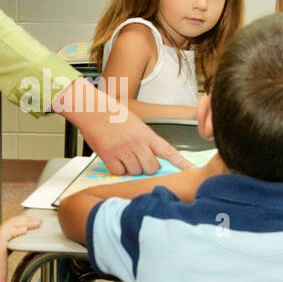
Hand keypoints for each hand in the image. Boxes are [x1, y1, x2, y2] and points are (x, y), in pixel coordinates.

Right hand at [0, 214, 41, 279]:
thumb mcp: (1, 265)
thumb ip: (7, 257)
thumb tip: (18, 256)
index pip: (7, 228)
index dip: (19, 224)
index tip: (30, 223)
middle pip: (9, 223)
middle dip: (24, 220)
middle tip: (37, 219)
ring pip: (9, 225)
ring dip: (24, 222)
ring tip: (36, 222)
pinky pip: (7, 233)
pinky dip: (17, 230)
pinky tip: (26, 229)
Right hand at [54, 80, 189, 174]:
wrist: (92, 109)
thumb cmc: (111, 114)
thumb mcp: (135, 123)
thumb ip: (144, 139)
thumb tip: (151, 156)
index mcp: (146, 134)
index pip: (168, 151)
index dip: (181, 162)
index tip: (191, 170)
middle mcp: (137, 143)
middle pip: (152, 167)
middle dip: (147, 167)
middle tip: (138, 159)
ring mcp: (123, 150)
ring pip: (135, 171)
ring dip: (131, 168)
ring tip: (123, 154)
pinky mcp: (109, 156)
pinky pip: (119, 172)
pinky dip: (117, 169)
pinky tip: (113, 158)